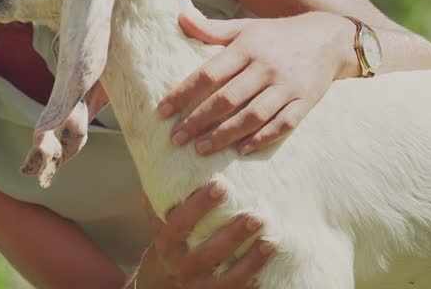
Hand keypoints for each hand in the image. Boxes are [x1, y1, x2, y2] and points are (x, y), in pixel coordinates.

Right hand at [136, 184, 272, 287]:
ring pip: (227, 277)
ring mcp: (199, 284)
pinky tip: (268, 264)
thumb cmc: (170, 236)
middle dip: (232, 235)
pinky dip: (253, 277)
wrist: (163, 278)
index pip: (181, 223)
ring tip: (270, 240)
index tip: (220, 186)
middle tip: (256, 217)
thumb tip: (162, 153)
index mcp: (167, 241)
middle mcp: (181, 264)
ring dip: (250, 260)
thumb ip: (162, 193)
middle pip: (208, 252)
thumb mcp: (161, 218)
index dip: (199, 205)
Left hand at [159, 11, 348, 154]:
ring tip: (201, 149)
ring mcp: (287, 86)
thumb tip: (178, 16)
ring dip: (225, 135)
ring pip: (252, 115)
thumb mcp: (245, 27)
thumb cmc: (277, 35)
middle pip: (227, 98)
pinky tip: (241, 150)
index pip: (209, 74)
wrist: (329, 38)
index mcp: (247, 47)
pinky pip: (282, 124)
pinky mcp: (305, 102)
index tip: (162, 110)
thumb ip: (211, 29)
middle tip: (176, 138)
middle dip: (198, 120)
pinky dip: (262, 139)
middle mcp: (265, 67)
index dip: (183, 93)